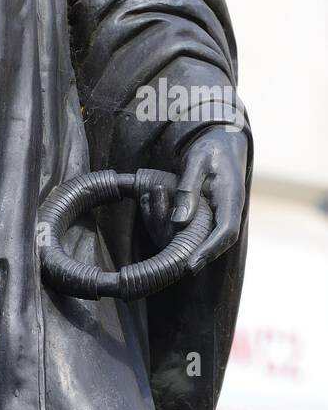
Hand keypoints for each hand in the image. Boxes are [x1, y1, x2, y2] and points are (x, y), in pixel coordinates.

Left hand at [140, 125, 247, 274]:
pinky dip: (194, 237)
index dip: (209, 250)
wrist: (224, 140)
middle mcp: (232, 209)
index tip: (192, 265)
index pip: (226, 231)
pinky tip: (176, 240)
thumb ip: (188, 190)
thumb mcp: (196, 162)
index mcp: (232, 197)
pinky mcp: (217, 211)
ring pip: (215, 237)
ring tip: (177, 260)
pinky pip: (208, 229)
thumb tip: (179, 221)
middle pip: (222, 241)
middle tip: (181, 269)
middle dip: (203, 256)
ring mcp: (226, 211)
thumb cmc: (210, 148)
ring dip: (198, 249)